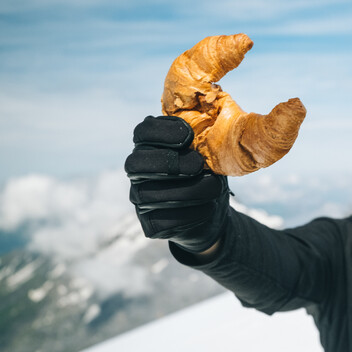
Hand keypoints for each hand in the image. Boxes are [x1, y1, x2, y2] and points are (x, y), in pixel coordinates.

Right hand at [125, 116, 229, 252]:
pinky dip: (192, 213)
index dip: (162, 132)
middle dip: (169, 163)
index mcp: (150, 147)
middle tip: (198, 165)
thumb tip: (214, 125)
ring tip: (215, 187)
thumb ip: (205, 139)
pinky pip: (165, 220)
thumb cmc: (208, 173)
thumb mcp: (210, 153)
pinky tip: (209, 207)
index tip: (188, 135)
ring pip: (152, 195)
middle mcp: (138, 172)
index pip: (142, 132)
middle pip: (136, 164)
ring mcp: (140, 199)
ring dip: (189, 191)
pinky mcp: (150, 226)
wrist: (213, 210)